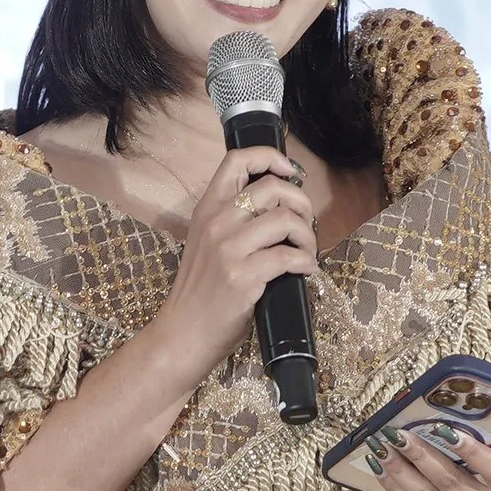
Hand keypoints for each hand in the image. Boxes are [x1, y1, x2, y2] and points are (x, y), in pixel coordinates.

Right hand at [151, 143, 315, 374]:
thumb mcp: (207, 243)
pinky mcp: (243, 276)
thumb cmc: (200, 291)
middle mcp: (217, 221)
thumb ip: (233, 220)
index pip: (237, 160)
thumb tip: (280, 206)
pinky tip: (305, 270)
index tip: (290, 171)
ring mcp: (228, 248)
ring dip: (308, 236)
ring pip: (286, 220)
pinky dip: (306, 262)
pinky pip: (289, 256)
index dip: (271, 157)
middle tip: (305, 225)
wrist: (183, 332)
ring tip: (307, 251)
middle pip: (274, 188)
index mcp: (207, 208)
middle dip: (302, 204)